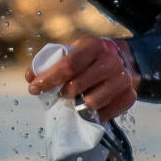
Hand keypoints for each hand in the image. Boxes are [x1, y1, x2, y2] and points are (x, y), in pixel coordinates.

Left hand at [25, 35, 140, 120]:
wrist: (126, 60)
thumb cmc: (92, 58)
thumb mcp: (74, 52)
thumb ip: (51, 62)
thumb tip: (30, 76)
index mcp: (94, 46)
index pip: (68, 65)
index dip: (48, 79)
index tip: (34, 88)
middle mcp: (111, 61)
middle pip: (77, 86)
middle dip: (61, 93)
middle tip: (58, 94)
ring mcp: (123, 79)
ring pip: (92, 103)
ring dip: (78, 105)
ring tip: (74, 100)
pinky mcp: (130, 97)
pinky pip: (105, 114)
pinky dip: (93, 114)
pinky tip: (88, 108)